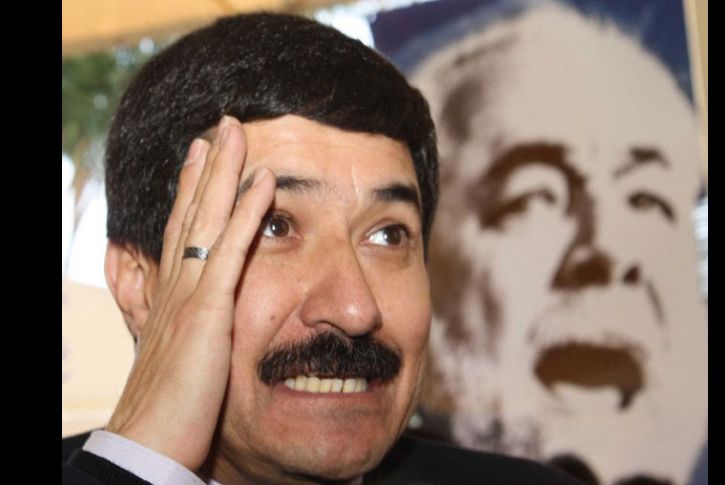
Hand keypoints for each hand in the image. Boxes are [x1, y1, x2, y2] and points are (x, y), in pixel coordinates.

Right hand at [105, 116, 275, 470]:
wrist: (147, 441)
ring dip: (225, 172)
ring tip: (236, 132)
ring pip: (208, 219)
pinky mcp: (208, 311)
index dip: (192, 192)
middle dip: (207, 167)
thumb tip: (207, 325)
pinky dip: (249, 214)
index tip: (201, 158)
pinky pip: (233, 251)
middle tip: (218, 127)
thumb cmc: (168, 410)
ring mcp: (190, 294)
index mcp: (171, 296)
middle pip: (192, 213)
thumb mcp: (181, 360)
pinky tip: (265, 182)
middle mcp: (176, 285)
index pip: (182, 232)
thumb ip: (193, 333)